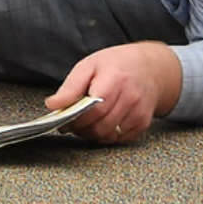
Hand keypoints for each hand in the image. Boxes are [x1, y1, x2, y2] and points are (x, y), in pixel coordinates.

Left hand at [45, 41, 181, 144]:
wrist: (150, 68)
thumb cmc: (116, 65)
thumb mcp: (89, 66)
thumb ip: (70, 87)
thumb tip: (52, 105)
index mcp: (114, 79)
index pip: (93, 109)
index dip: (76, 119)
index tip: (63, 120)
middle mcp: (130, 97)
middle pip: (100, 126)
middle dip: (81, 129)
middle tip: (71, 123)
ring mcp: (139, 112)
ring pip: (108, 135)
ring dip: (92, 134)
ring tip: (85, 123)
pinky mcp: (143, 123)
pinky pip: (120, 139)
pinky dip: (107, 135)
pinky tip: (102, 123)